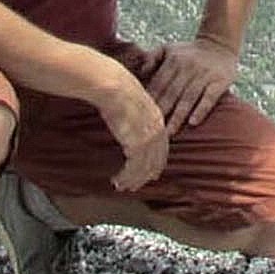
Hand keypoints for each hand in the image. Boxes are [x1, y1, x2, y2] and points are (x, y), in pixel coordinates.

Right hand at [94, 60, 168, 192]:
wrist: (113, 86)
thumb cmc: (117, 89)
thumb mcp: (133, 101)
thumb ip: (137, 113)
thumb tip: (128, 117)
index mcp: (157, 118)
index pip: (161, 146)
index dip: (156, 161)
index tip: (151, 172)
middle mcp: (156, 131)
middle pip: (155, 160)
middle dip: (145, 175)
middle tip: (135, 185)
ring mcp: (148, 138)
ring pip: (144, 168)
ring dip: (133, 180)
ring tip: (122, 186)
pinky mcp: (136, 145)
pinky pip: (133, 168)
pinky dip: (126, 177)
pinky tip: (117, 181)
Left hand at [139, 38, 237, 136]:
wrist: (220, 43)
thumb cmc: (190, 51)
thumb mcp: (169, 48)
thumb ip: (152, 57)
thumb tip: (142, 72)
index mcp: (173, 61)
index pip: (159, 84)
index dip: (150, 101)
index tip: (141, 118)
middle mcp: (188, 68)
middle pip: (171, 94)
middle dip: (161, 113)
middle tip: (152, 132)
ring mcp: (204, 75)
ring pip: (188, 98)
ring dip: (178, 116)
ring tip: (170, 133)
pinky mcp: (220, 81)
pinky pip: (210, 97)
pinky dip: (201, 110)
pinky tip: (193, 122)